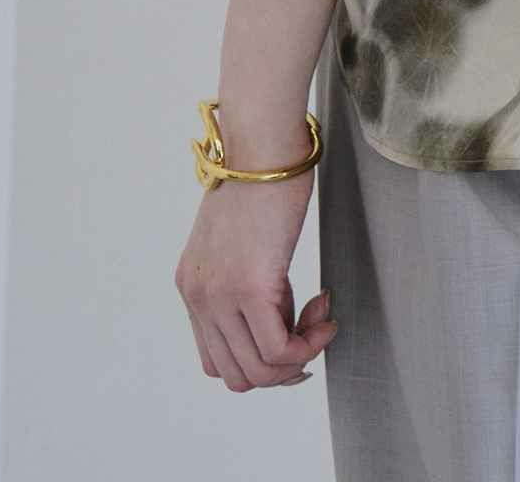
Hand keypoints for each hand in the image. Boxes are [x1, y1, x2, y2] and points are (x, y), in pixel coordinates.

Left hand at [174, 164, 337, 391]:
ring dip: (300, 356)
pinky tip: (326, 315)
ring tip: (322, 318)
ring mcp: (219, 297)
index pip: (218, 359)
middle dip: (284, 366)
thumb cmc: (264, 176)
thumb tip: (275, 306)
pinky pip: (279, 350)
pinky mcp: (250, 289)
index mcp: (193, 286)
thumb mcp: (242, 236)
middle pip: (237, 375)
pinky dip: (309, 344)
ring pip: (258, 372)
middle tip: (314, 329)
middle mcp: (199, 298)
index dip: (262, 359)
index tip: (296, 328)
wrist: (264, 145)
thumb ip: (246, 273)